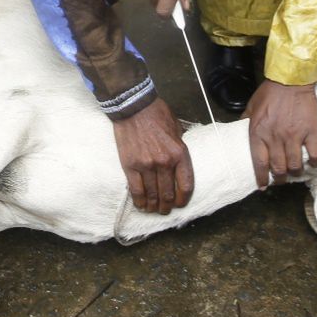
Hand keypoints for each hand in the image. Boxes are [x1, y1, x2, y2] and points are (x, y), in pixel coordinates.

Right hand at [113, 97, 193, 213]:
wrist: (134, 106)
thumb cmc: (156, 114)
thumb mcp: (177, 128)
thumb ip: (179, 148)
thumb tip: (178, 162)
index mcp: (180, 153)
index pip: (185, 185)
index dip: (183, 199)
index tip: (180, 204)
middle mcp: (165, 162)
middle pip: (168, 193)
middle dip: (167, 205)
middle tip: (165, 210)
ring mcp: (147, 165)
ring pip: (152, 194)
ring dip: (153, 206)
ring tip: (153, 209)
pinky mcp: (130, 165)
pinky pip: (136, 189)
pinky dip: (139, 200)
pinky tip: (141, 205)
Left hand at [247, 80, 316, 187]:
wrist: (291, 79)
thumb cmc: (270, 92)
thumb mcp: (252, 106)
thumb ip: (246, 121)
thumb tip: (239, 129)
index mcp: (258, 133)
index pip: (259, 163)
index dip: (261, 178)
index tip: (263, 186)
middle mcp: (275, 138)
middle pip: (278, 168)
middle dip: (279, 178)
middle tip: (281, 178)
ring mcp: (294, 136)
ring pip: (295, 166)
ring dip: (295, 172)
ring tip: (296, 170)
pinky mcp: (311, 131)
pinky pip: (315, 155)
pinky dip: (314, 161)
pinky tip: (312, 161)